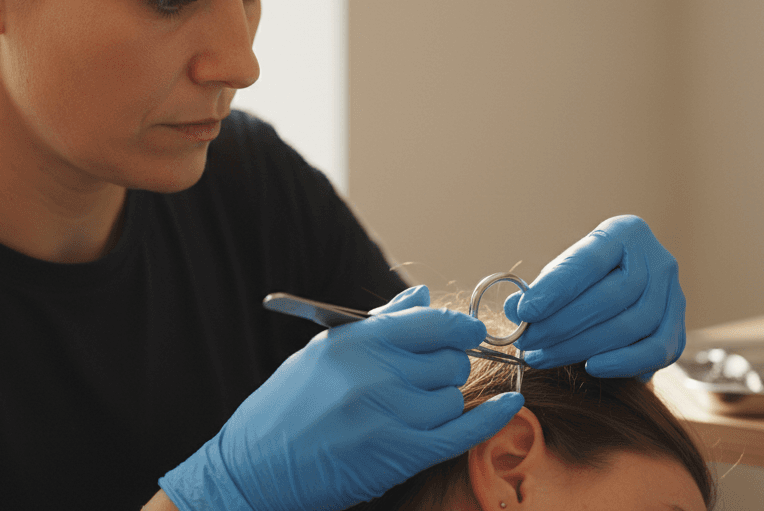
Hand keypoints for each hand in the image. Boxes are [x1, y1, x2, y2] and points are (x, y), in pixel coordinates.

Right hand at [160, 285, 523, 510]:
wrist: (254, 468)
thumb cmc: (285, 408)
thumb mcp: (324, 352)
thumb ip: (379, 323)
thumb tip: (422, 296)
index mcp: (355, 343)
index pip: (430, 322)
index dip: (458, 326)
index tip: (469, 330)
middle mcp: (375, 375)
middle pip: (449, 361)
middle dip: (449, 366)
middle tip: (431, 375)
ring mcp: (388, 417)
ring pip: (452, 398)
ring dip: (444, 401)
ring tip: (413, 407)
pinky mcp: (398, 455)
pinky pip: (461, 433)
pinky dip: (490, 418)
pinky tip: (508, 406)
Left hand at [504, 215, 685, 378]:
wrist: (627, 278)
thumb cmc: (586, 275)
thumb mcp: (562, 270)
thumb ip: (541, 289)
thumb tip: (514, 311)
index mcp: (623, 233)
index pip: (589, 261)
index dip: (556, 289)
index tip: (525, 312)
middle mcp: (656, 259)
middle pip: (612, 297)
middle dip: (563, 325)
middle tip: (528, 344)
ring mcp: (674, 291)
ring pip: (633, 324)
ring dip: (584, 347)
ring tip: (545, 357)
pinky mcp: (679, 324)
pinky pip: (658, 350)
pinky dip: (625, 363)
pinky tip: (592, 368)